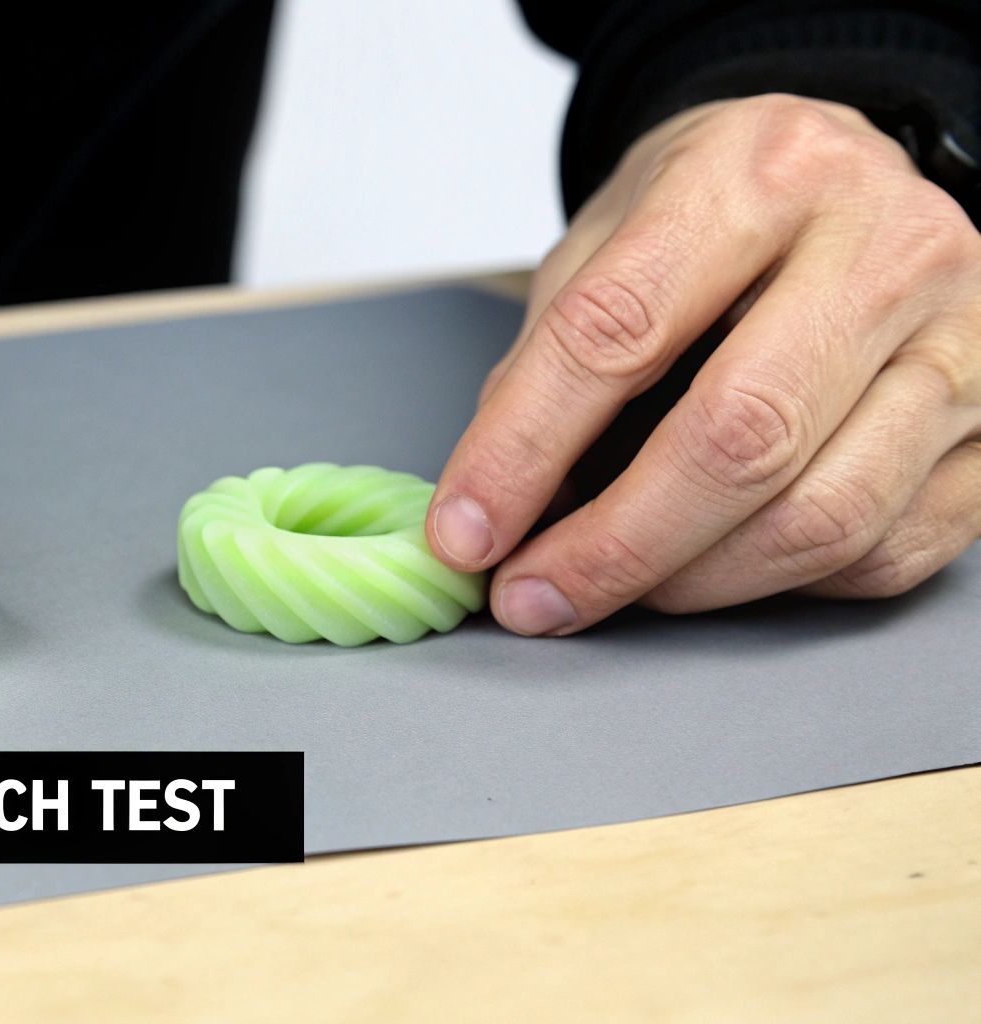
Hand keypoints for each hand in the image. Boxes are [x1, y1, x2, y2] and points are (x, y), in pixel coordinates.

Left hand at [428, 94, 980, 635]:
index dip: (524, 448)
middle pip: (739, 438)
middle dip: (613, 545)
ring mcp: (964, 341)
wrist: (853, 179)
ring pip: (822, 515)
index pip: (618, 330)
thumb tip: (491, 510)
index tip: (466, 532)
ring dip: (691, 582)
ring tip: (609, 587)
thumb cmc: (722, 210)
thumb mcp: (612, 235)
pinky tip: (716, 568)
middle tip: (532, 594)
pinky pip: (885, 552)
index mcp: (762, 173)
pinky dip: (781, 586)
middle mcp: (887, 247)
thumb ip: (548, 361)